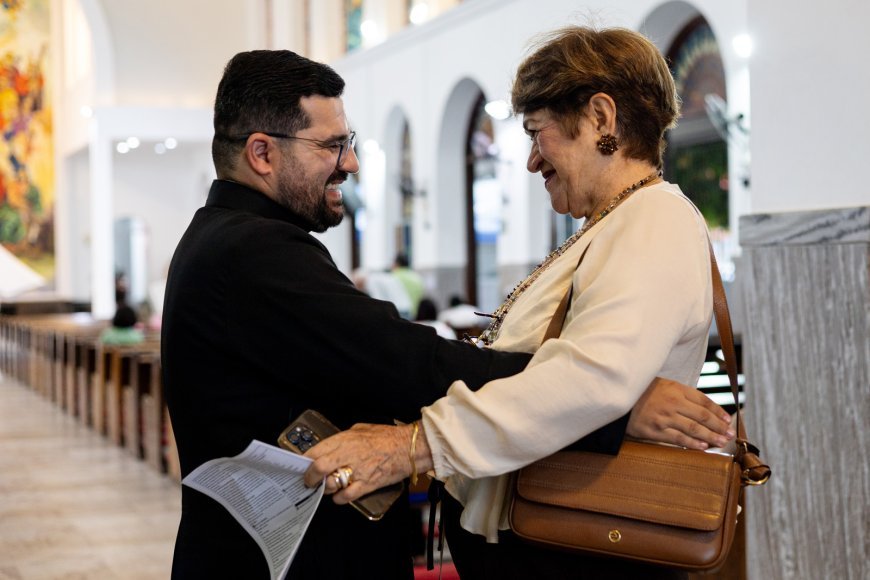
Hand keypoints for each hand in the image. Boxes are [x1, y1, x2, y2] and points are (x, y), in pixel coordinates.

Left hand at [303, 423, 430, 503]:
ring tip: (327, 486)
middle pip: (319, 468)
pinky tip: (340, 495)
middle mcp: (348, 455)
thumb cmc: (388, 437)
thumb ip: (345, 437)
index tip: (303, 465)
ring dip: (325, 488)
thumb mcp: (362, 429)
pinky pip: (346, 496)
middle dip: (309, 477)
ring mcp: (357, 471)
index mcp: (345, 439)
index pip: (316, 450)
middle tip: (308, 481)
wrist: (408, 448)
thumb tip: (333, 444)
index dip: (305, 460)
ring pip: (330, 484)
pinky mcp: (367, 484)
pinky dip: (339, 498)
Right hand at [627, 377, 734, 449]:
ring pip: (693, 429)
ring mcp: (663, 417)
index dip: (718, 411)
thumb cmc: (642, 392)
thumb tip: (704, 408)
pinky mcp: (654, 430)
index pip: (703, 401)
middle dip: (719, 426)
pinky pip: (677, 438)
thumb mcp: (663, 384)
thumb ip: (682, 394)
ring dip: (710, 437)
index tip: (728, 420)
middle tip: (730, 435)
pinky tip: (703, 447)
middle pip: (702, 416)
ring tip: (722, 443)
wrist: (618, 398)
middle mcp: (672, 402)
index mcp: (676, 389)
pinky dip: (692, 443)